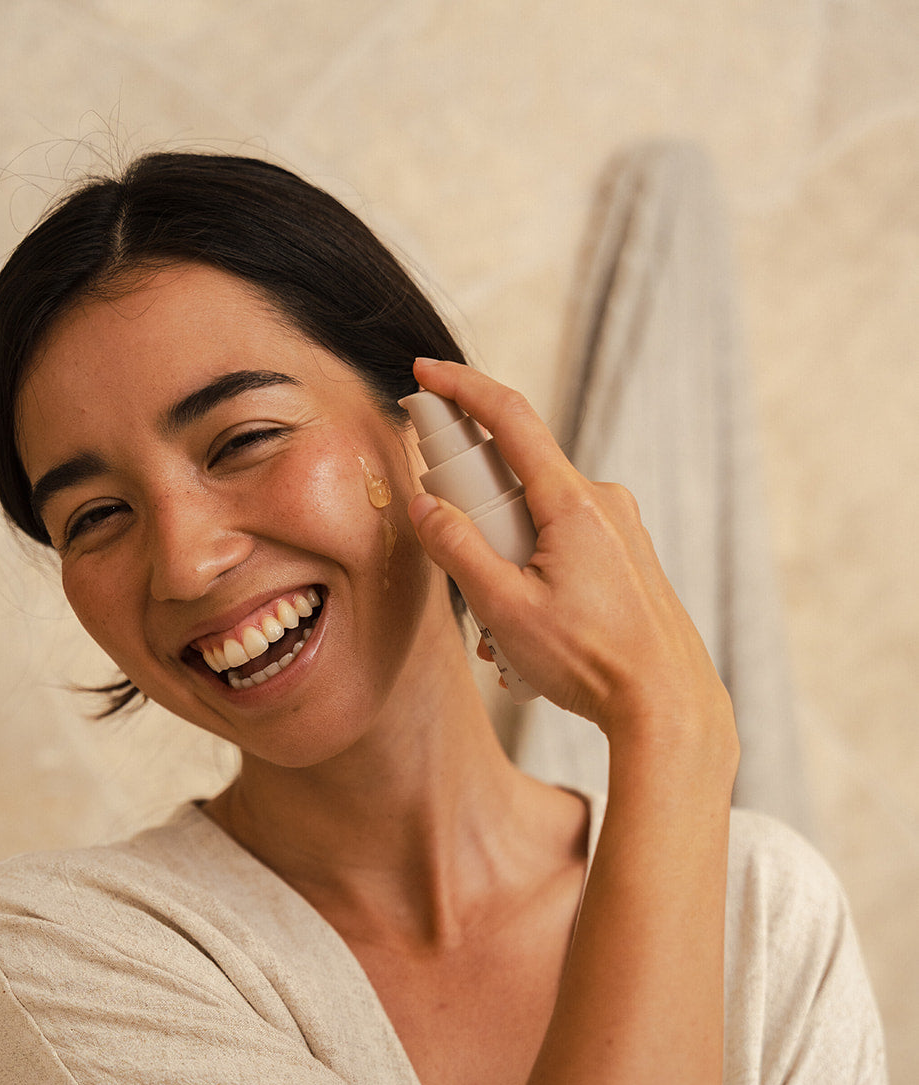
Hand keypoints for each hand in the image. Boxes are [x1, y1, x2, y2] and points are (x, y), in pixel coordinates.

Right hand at [407, 358, 732, 746]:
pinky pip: (562, 547)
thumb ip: (458, 550)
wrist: (667, 704)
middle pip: (516, 479)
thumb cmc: (592, 661)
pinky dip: (532, 578)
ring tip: (503, 635)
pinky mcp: (626, 557)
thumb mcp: (506, 609)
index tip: (426, 373)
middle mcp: (603, 502)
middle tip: (463, 579)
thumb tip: (424, 507)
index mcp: (573, 502)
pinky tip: (528, 637)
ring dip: (503, 564)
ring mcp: (620, 529)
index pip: (511, 418)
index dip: (463, 388)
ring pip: (536, 522)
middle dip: (475, 519)